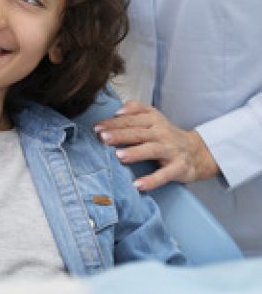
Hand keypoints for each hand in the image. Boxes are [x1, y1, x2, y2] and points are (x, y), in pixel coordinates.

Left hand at [94, 100, 219, 190]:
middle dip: (120, 134)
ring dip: (135, 153)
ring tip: (118, 156)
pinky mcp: (178, 167)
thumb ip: (135, 108)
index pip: (131, 119)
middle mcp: (161, 133)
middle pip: (138, 133)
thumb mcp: (152, 116)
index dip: (114, 123)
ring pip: (151, 150)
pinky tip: (138, 185)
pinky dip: (151, 180)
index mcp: (153, 119)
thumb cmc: (165, 134)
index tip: (97, 127)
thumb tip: (118, 110)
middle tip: (102, 138)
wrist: (196, 151)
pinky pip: (164, 175)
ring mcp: (170, 150)